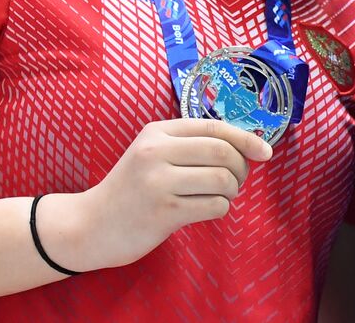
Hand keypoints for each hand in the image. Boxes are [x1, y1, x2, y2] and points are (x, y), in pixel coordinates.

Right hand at [42, 118, 271, 270]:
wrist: (88, 226)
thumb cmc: (131, 189)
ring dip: (231, 192)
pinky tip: (205, 211)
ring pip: (223, 180)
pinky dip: (220, 209)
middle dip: (241, 169)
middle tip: (234, 182)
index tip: (266, 152)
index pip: (215, 128)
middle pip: (224, 153)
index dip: (247, 138)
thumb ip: (190, 145)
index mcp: (157, 132)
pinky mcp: (163, 213)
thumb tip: (247, 145)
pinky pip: (215, 206)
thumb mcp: (153, 154)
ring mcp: (158, 183)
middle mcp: (156, 152)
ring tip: (219, 197)